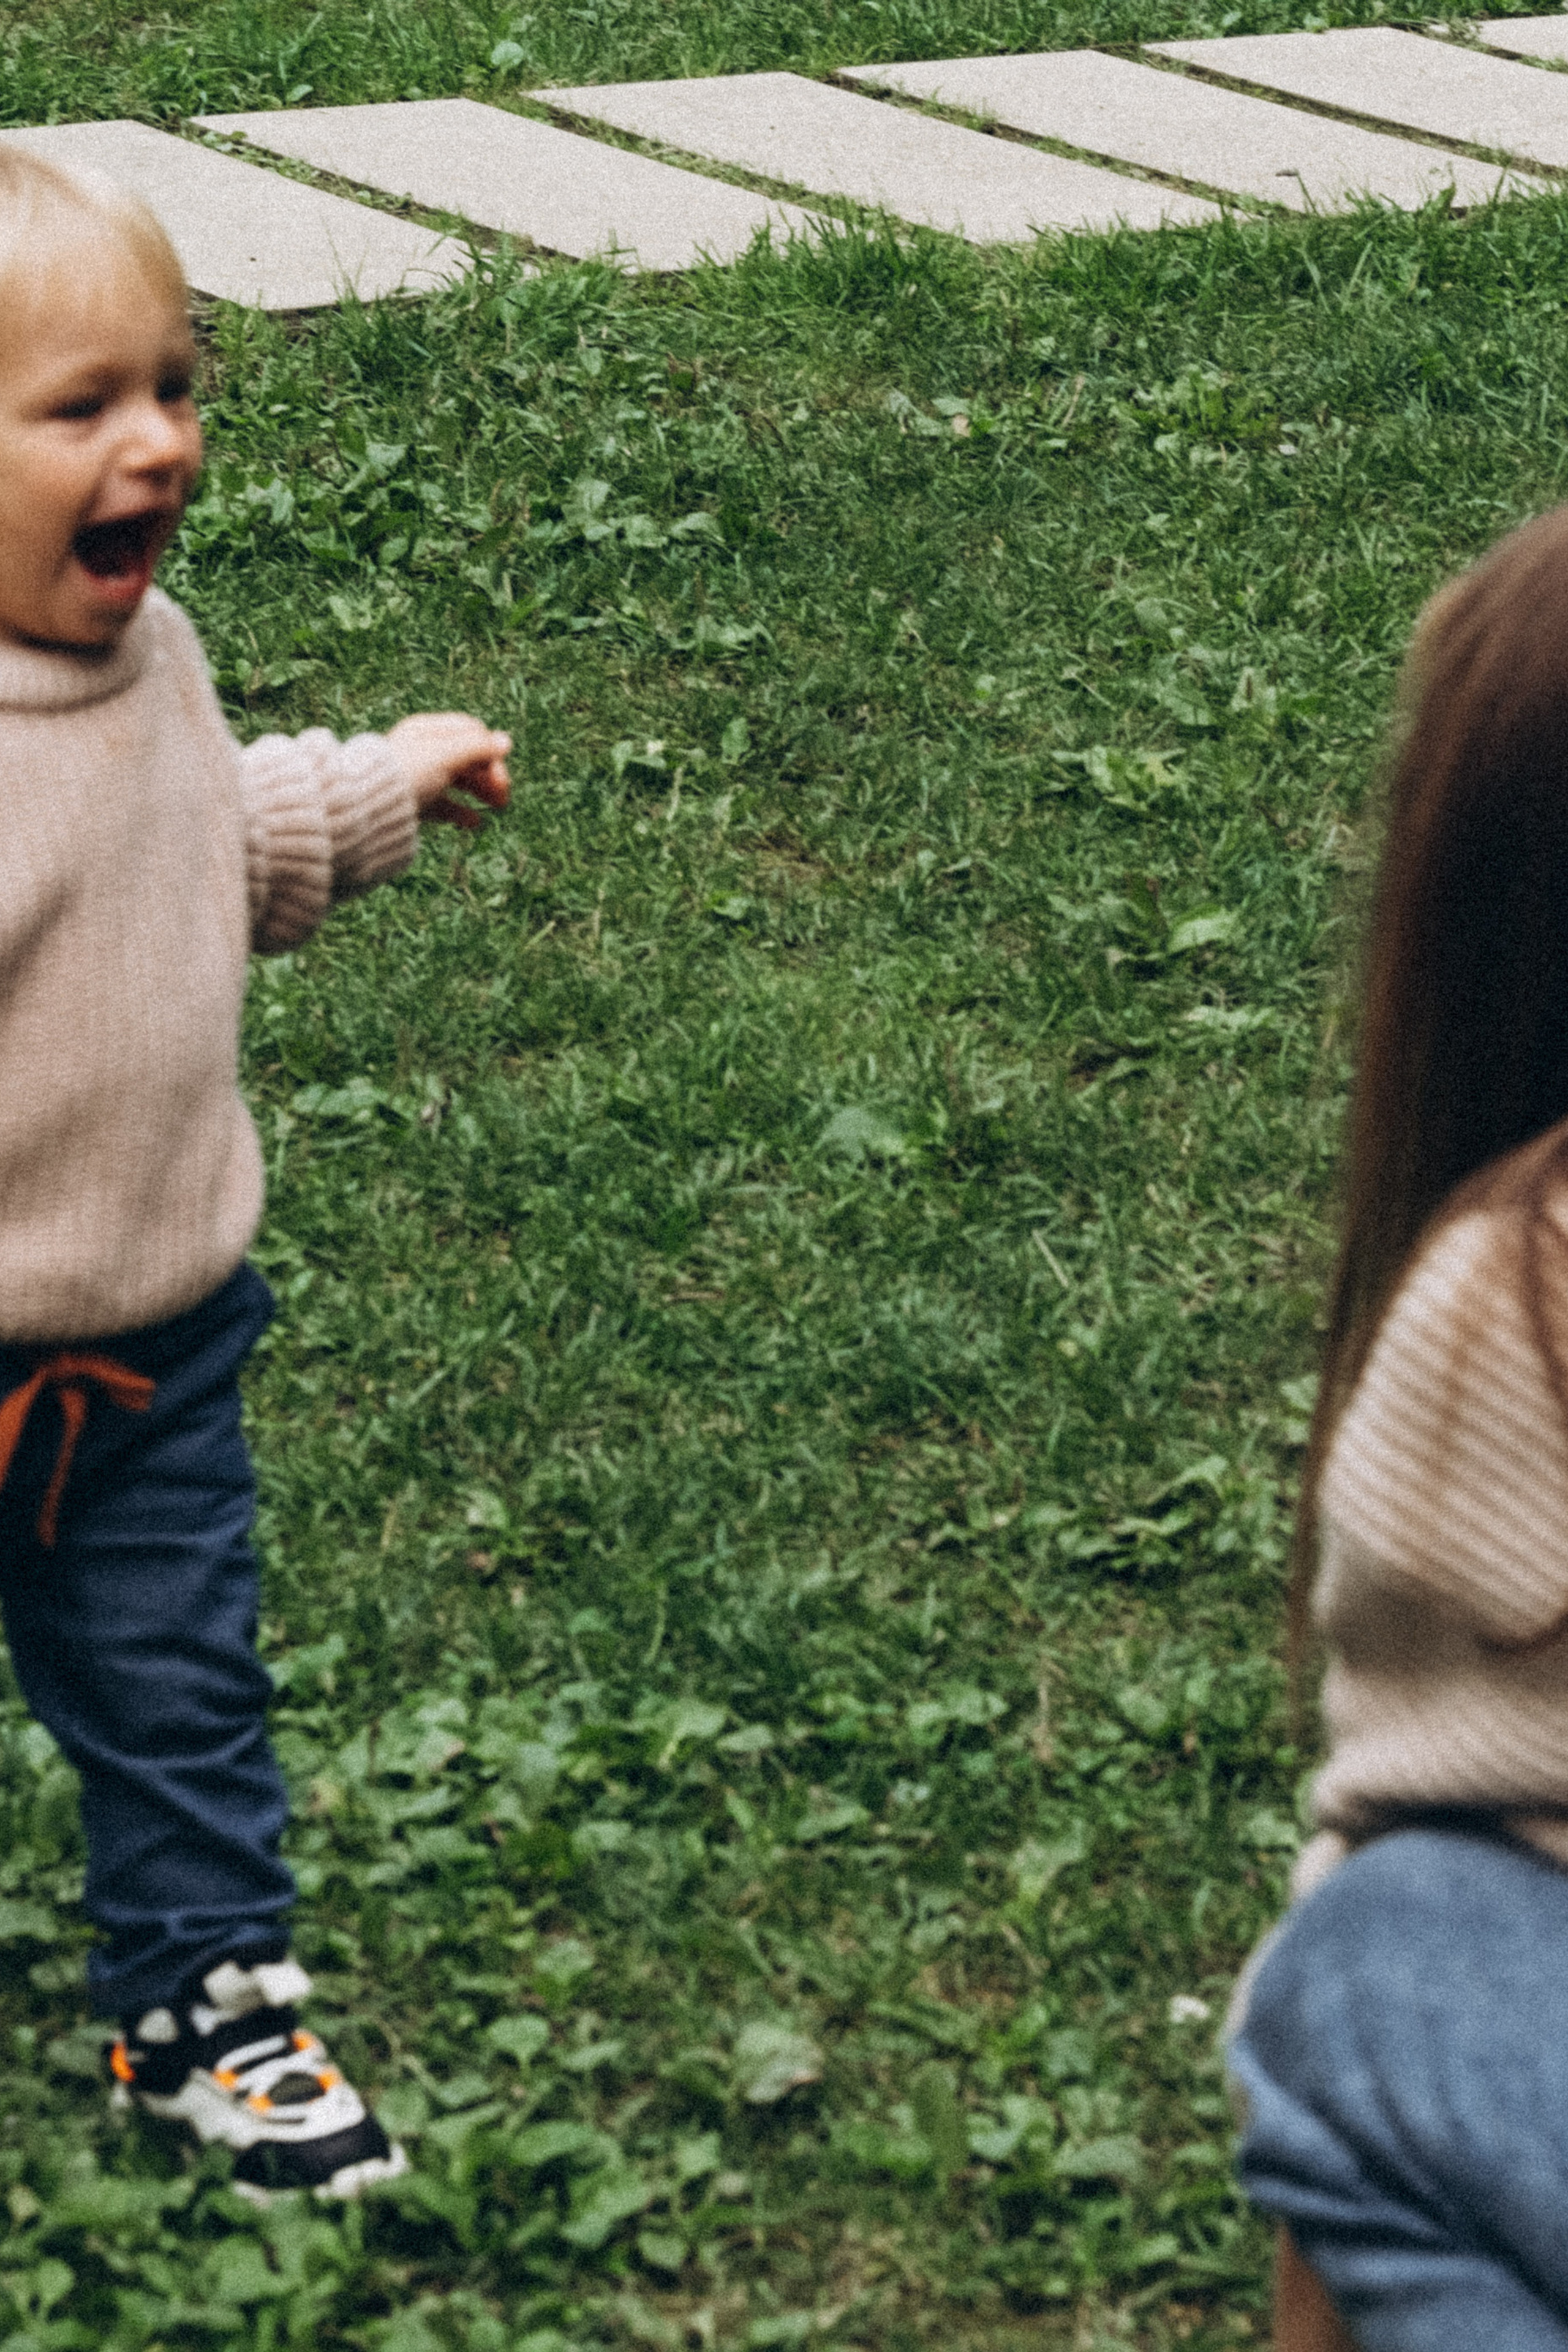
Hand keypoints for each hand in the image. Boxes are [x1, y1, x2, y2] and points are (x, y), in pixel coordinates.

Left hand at [389, 711, 510, 831]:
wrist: (370, 807)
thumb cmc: (408, 773)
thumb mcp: (446, 756)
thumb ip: (478, 749)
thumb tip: (507, 741)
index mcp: (427, 731)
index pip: (470, 732)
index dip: (490, 749)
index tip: (499, 772)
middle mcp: (423, 751)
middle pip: (467, 757)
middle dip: (490, 774)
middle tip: (505, 795)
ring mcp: (419, 778)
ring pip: (458, 781)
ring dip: (482, 791)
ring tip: (499, 807)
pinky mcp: (415, 803)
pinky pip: (444, 805)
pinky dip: (462, 811)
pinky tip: (475, 822)